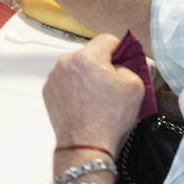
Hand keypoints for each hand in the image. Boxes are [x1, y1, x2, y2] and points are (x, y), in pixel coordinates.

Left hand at [43, 35, 144, 151]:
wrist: (85, 144)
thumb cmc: (109, 118)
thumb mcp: (135, 87)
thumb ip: (130, 67)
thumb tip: (120, 65)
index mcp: (88, 57)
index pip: (108, 39)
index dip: (120, 50)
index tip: (124, 62)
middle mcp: (66, 62)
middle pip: (90, 54)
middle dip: (102, 66)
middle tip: (111, 86)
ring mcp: (55, 77)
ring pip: (77, 68)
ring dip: (86, 77)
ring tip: (96, 99)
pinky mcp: (48, 91)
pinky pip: (65, 81)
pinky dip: (74, 88)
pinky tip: (84, 104)